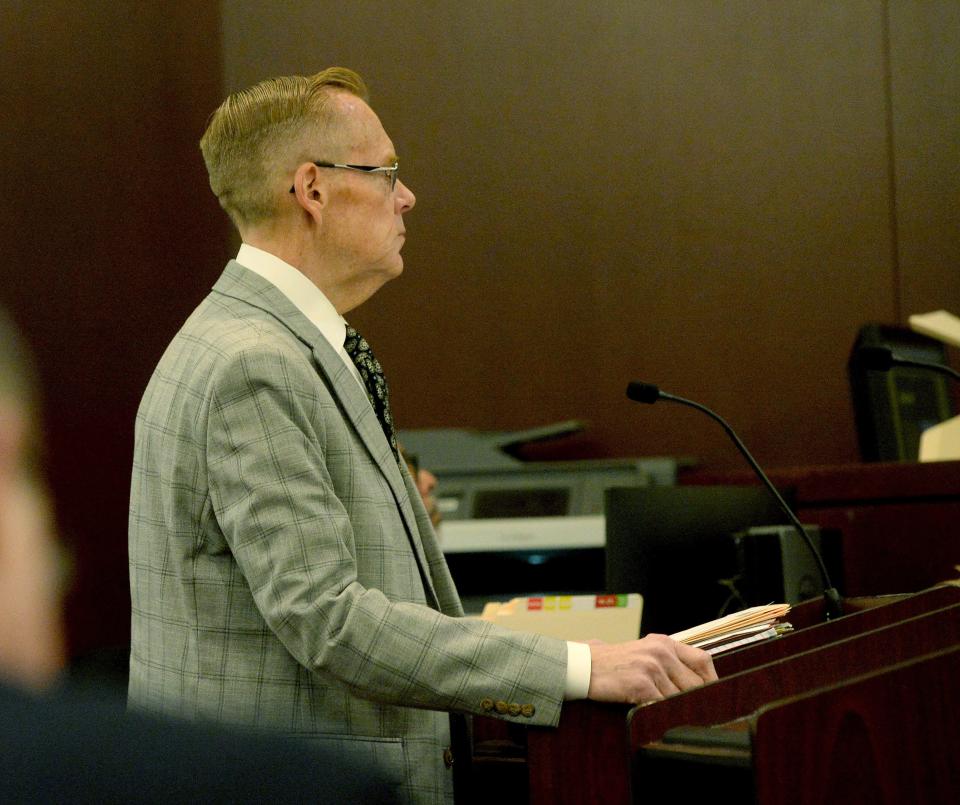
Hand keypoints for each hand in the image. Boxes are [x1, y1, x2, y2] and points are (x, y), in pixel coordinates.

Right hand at [587, 634, 716, 704]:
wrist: (586, 667)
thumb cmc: (616, 664)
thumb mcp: (645, 653)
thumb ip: (670, 662)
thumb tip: (698, 686)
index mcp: (665, 643)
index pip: (703, 660)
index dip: (712, 681)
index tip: (714, 697)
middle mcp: (661, 652)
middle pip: (695, 683)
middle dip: (697, 702)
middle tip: (699, 717)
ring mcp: (651, 667)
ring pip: (679, 698)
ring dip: (677, 711)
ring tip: (672, 718)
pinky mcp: (641, 684)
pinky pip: (662, 706)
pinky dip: (662, 715)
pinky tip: (656, 717)